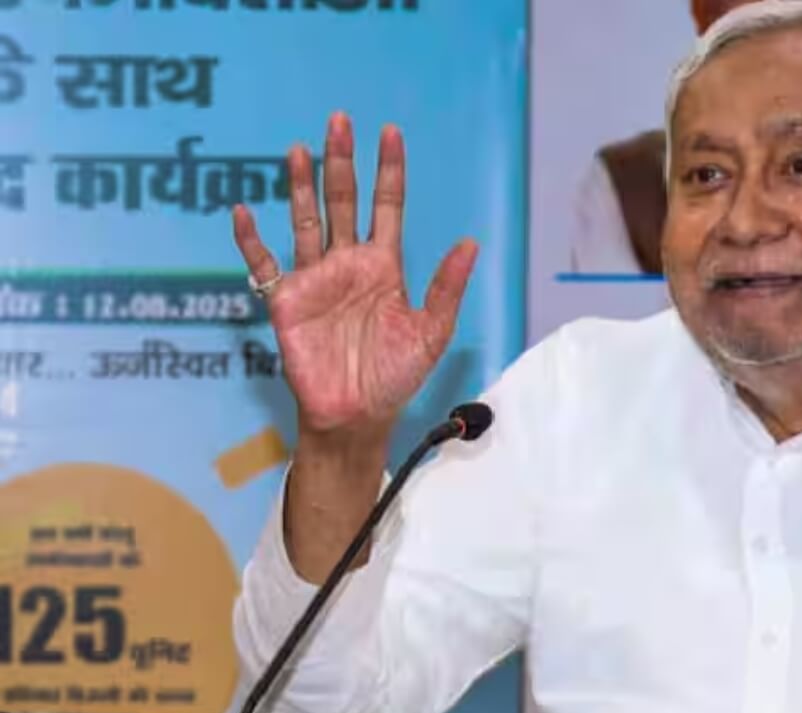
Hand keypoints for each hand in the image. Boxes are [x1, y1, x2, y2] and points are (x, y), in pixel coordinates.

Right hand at [232, 113, 476, 435]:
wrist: (356, 415)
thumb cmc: (394, 377)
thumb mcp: (431, 332)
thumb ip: (447, 287)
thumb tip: (470, 242)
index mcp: (385, 267)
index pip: (388, 207)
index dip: (389, 171)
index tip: (390, 133)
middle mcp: (349, 265)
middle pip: (344, 202)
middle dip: (342, 162)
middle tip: (339, 121)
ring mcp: (315, 279)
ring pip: (306, 221)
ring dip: (300, 186)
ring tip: (298, 149)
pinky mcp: (285, 301)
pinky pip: (264, 263)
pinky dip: (251, 239)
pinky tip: (242, 211)